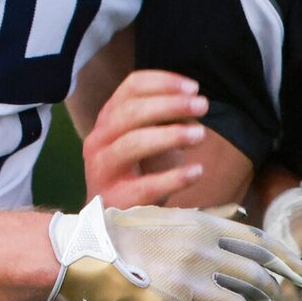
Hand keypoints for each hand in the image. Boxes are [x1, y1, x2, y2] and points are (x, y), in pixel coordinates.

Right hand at [46, 197, 301, 300]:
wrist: (79, 253)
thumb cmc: (120, 232)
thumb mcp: (166, 214)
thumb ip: (204, 218)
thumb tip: (238, 214)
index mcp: (202, 227)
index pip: (261, 244)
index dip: (287, 262)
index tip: (301, 275)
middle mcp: (201, 254)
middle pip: (258, 280)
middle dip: (274, 298)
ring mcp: (188, 285)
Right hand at [83, 68, 213, 207]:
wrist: (107, 219)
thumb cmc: (134, 173)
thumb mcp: (145, 140)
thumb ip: (162, 120)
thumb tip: (192, 104)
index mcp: (107, 119)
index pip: (130, 88)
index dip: (162, 82)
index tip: (193, 87)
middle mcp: (99, 139)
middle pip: (130, 112)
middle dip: (169, 104)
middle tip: (202, 105)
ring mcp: (102, 169)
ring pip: (131, 143)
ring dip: (169, 135)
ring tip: (200, 134)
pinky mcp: (114, 199)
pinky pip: (144, 186)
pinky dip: (173, 177)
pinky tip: (197, 171)